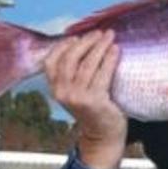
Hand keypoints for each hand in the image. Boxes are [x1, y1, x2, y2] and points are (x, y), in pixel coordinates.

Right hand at [43, 30, 125, 168]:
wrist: (103, 136)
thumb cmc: (93, 109)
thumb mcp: (76, 91)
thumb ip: (73, 73)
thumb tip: (84, 42)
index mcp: (55, 88)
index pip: (51, 61)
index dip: (63, 46)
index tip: (77, 37)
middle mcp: (62, 92)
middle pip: (70, 59)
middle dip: (86, 42)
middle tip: (100, 33)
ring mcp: (77, 97)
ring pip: (87, 64)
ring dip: (99, 46)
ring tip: (110, 36)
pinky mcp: (94, 100)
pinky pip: (102, 73)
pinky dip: (110, 59)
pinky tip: (116, 50)